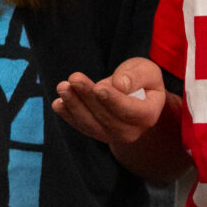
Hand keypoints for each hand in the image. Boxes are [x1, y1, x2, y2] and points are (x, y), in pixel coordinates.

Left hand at [52, 57, 175, 162]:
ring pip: (91, 124)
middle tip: (74, 79)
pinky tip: (58, 103)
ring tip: (63, 87)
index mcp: (148, 115)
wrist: (133, 93)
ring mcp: (113, 136)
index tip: (98, 87)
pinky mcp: (97, 133)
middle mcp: (132, 131)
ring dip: (74, 106)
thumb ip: (136, 76)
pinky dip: (68, 114)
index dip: (114, 101)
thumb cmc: (140, 79)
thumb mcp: (146, 70)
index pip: (131, 111)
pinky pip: (81, 126)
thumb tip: (120, 85)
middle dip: (89, 98)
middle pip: (107, 118)